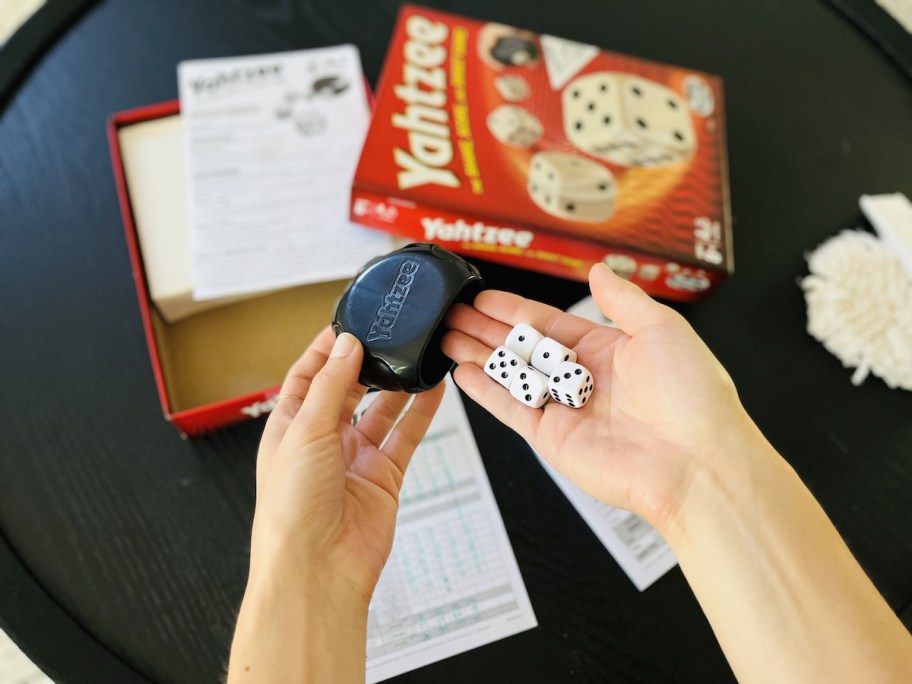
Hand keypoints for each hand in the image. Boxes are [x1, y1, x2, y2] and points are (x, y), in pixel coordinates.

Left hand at [250, 327, 444, 602]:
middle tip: (389, 334)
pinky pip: (405, 437)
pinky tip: (432, 390)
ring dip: (397, 384)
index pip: (307, 376)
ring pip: (381, 410)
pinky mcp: (383, 476)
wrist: (318, 568)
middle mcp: (322, 440)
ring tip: (415, 354)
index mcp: (290, 427)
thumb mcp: (305, 430)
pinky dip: (420, 413)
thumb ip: (330, 384)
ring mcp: (355, 458)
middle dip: (365, 362)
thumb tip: (346, 346)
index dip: (327, 349)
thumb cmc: (291, 510)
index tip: (350, 323)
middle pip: (346, 389)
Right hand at [442, 263, 752, 531]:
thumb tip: (599, 269)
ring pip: (510, 376)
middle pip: (522, 348)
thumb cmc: (693, 397)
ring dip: (477, 356)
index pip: (549, 323)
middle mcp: (583, 379)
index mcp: (609, 350)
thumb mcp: (661, 329)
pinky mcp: (552, 438)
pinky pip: (510, 409)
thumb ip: (622, 299)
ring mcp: (565, 409)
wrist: (697, 464)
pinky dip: (484, 391)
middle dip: (486, 329)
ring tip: (444, 336)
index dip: (513, 309)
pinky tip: (462, 372)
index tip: (484, 297)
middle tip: (452, 313)